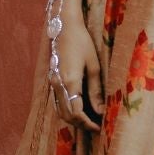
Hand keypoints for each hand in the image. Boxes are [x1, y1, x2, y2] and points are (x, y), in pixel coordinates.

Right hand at [49, 3, 104, 132]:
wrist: (64, 27)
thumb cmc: (82, 42)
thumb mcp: (93, 66)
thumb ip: (96, 90)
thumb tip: (101, 111)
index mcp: (70, 81)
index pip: (76, 112)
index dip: (88, 123)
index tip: (100, 127)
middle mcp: (58, 85)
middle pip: (67, 115)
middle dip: (81, 124)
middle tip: (97, 127)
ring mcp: (53, 83)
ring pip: (60, 111)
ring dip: (74, 119)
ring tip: (89, 120)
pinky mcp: (52, 81)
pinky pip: (58, 102)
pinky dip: (67, 111)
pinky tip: (79, 110)